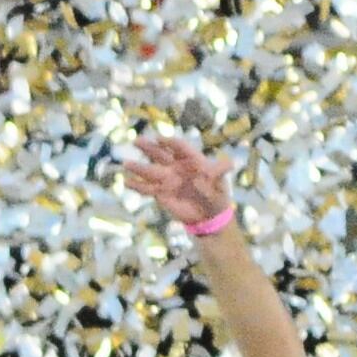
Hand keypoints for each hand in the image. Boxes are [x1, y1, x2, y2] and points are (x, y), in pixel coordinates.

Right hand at [120, 133, 235, 231]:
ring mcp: (167, 179)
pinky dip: (137, 186)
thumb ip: (221, 173)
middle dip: (148, 148)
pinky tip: (126, 182)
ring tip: (126, 163)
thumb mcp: (221, 184)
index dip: (170, 142)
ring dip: (138, 167)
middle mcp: (176, 166)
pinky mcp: (161, 192)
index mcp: (191, 160)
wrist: (209, 216)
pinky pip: (147, 188)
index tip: (160, 140)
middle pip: (160, 154)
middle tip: (137, 141)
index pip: (179, 147)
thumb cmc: (217, 196)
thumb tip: (230, 164)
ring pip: (150, 170)